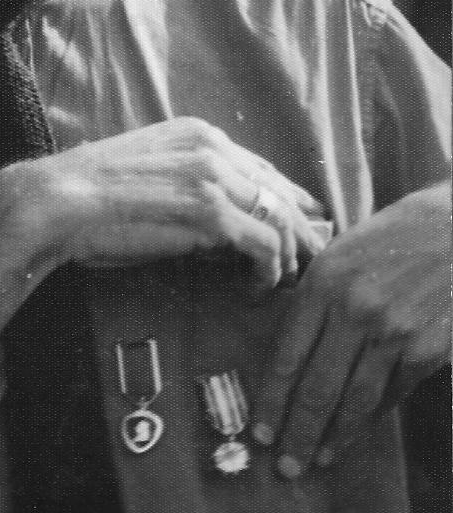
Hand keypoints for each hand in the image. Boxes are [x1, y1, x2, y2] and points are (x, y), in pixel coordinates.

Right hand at [49, 118, 325, 286]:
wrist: (60, 202)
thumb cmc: (92, 196)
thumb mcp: (151, 175)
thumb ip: (190, 183)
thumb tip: (223, 219)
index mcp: (197, 133)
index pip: (262, 168)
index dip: (289, 199)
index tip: (305, 223)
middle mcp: (212, 147)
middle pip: (280, 192)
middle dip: (301, 230)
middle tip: (309, 262)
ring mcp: (213, 177)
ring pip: (281, 219)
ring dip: (288, 256)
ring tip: (278, 281)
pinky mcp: (211, 212)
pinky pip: (267, 245)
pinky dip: (271, 270)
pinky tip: (258, 287)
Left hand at [252, 182, 451, 478]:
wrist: (451, 228)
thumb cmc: (388, 237)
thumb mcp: (338, 254)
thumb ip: (313, 298)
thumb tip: (290, 348)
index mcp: (322, 282)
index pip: (286, 355)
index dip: (271, 399)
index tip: (259, 428)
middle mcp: (352, 310)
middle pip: (316, 388)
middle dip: (297, 431)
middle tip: (284, 463)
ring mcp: (391, 333)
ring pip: (353, 400)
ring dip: (333, 437)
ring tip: (316, 458)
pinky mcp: (424, 350)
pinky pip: (391, 394)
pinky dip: (371, 417)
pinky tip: (356, 432)